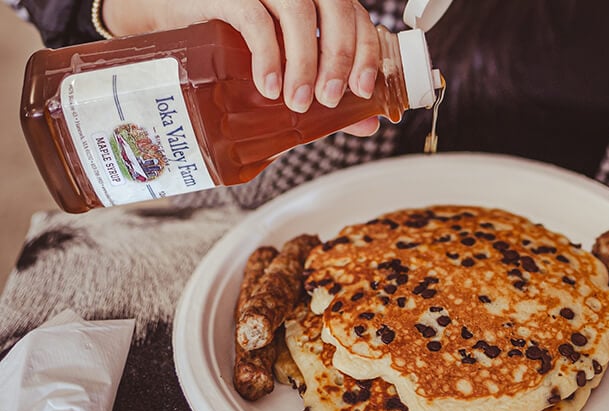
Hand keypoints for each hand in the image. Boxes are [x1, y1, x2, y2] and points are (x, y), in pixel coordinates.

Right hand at [102, 0, 380, 135]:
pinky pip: (255, 19)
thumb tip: (367, 123)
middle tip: (329, 99)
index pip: (354, 14)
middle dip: (338, 57)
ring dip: (305, 62)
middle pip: (335, 7)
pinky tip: (268, 86)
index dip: (365, 50)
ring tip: (298, 101)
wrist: (163, 24)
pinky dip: (268, 56)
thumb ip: (325, 88)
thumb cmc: (226, 42)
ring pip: (299, 11)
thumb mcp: (282, 66)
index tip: (362, 89)